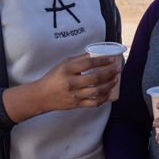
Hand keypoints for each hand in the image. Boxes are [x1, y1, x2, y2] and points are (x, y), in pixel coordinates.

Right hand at [5, 53, 119, 121]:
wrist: (42, 96)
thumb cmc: (54, 77)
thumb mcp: (63, 64)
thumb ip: (80, 59)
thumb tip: (96, 54)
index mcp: (67, 69)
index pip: (88, 63)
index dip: (102, 60)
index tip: (112, 59)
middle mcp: (71, 82)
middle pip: (96, 78)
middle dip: (110, 73)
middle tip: (117, 69)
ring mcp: (74, 95)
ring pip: (97, 91)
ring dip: (109, 85)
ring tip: (115, 79)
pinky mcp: (77, 105)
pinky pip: (94, 103)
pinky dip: (104, 98)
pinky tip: (109, 92)